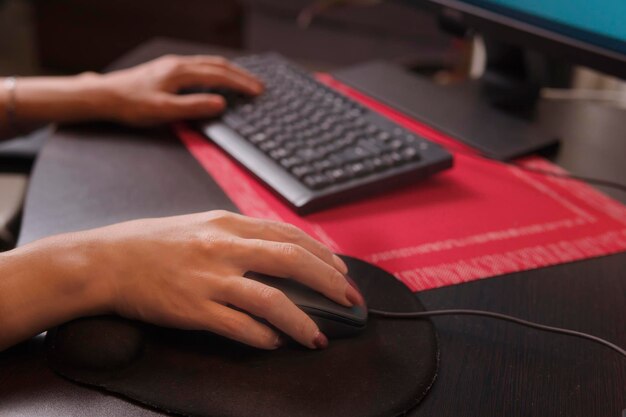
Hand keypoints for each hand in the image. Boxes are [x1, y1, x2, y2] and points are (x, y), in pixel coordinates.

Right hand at [75, 211, 360, 348]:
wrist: (107, 261)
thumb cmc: (155, 243)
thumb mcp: (202, 225)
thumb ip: (240, 235)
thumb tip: (279, 250)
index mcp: (228, 224)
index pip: (289, 235)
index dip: (323, 255)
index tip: (343, 272)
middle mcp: (224, 247)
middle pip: (292, 261)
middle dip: (330, 282)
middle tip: (351, 301)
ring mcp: (209, 278)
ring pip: (271, 299)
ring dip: (302, 320)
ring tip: (320, 336)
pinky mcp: (193, 309)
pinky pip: (239, 326)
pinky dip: (263, 336)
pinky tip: (275, 343)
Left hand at [100, 55, 263, 125]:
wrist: (105, 96)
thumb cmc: (131, 105)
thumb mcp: (163, 111)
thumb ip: (193, 107)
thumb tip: (220, 103)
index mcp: (180, 72)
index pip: (219, 76)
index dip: (241, 84)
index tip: (257, 91)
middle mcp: (178, 64)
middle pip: (218, 65)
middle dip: (241, 75)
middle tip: (259, 85)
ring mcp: (172, 64)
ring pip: (209, 63)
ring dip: (230, 71)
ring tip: (245, 80)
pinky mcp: (167, 69)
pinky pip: (199, 65)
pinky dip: (216, 71)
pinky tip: (217, 78)